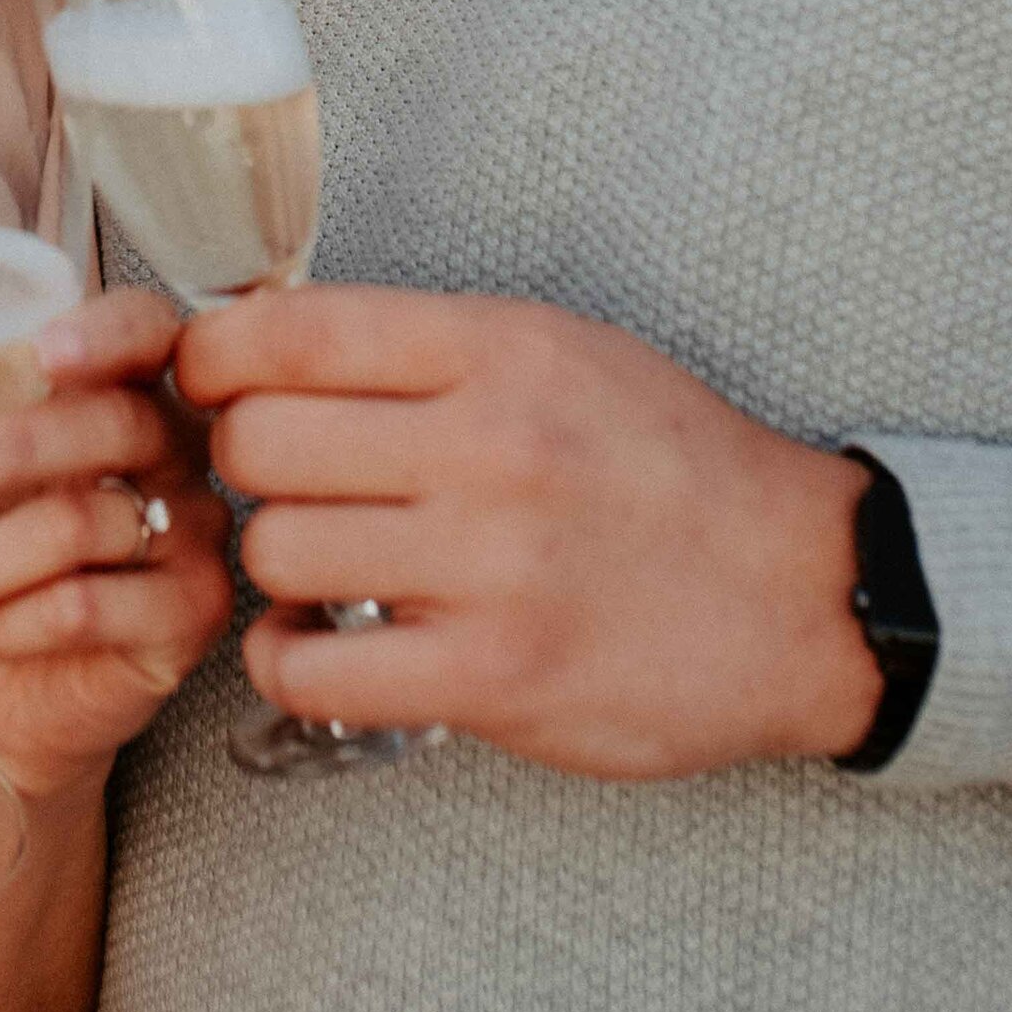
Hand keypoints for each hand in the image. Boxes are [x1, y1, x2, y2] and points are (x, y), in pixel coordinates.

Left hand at [0, 289, 234, 803]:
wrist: (2, 700)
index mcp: (122, 387)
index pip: (146, 328)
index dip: (104, 332)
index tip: (41, 350)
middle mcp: (175, 450)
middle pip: (105, 425)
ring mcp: (193, 533)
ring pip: (78, 526)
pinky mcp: (188, 618)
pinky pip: (91, 605)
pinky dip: (9, 623)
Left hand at [173, 286, 880, 779]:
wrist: (800, 593)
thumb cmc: (670, 465)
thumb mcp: (562, 352)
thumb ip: (428, 346)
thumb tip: (274, 342)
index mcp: (499, 351)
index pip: (292, 332)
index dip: (215, 359)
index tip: (211, 382)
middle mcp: (489, 449)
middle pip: (260, 443)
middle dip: (240, 463)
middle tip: (276, 482)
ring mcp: (491, 570)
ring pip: (275, 553)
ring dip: (273, 564)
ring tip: (317, 563)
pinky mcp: (494, 679)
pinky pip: (312, 672)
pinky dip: (287, 662)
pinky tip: (318, 646)